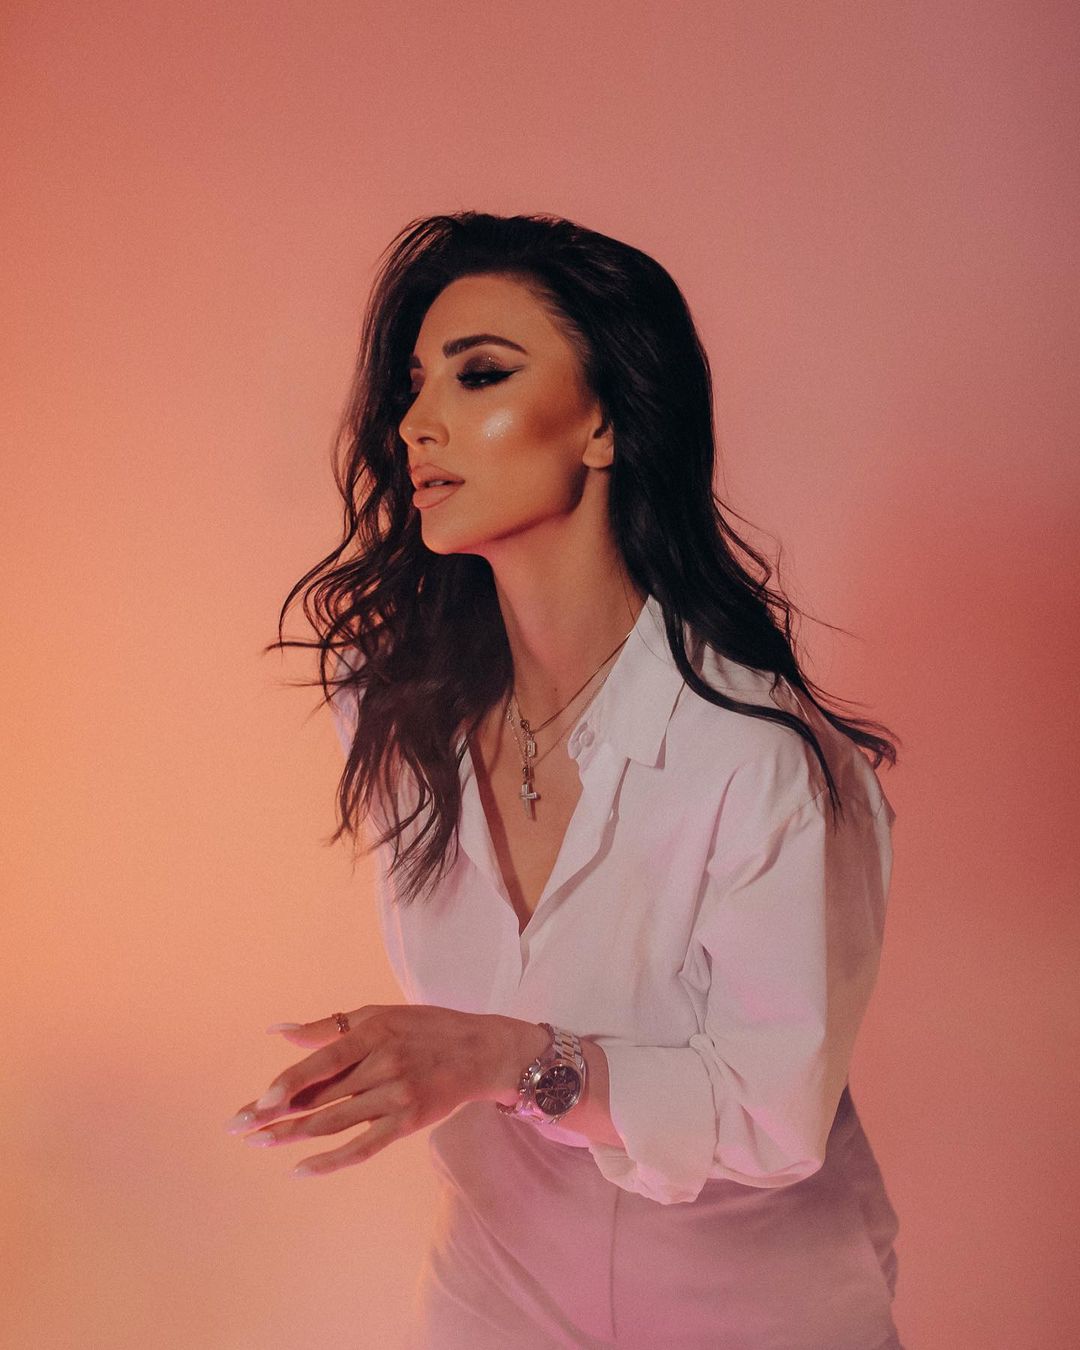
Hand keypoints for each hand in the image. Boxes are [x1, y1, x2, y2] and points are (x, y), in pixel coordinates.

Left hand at [224, 1004, 535, 1176]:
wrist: (480, 1050)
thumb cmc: (423, 1028)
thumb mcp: (379, 1015)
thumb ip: (329, 1026)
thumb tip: (277, 1031)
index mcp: (374, 1033)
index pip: (322, 1063)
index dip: (289, 1084)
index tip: (258, 1104)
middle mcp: (384, 1065)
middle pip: (321, 1098)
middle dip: (276, 1115)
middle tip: (238, 1129)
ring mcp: (397, 1097)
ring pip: (335, 1124)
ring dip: (293, 1136)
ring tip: (259, 1144)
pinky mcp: (408, 1123)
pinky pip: (362, 1148)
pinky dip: (329, 1161)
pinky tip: (300, 1168)